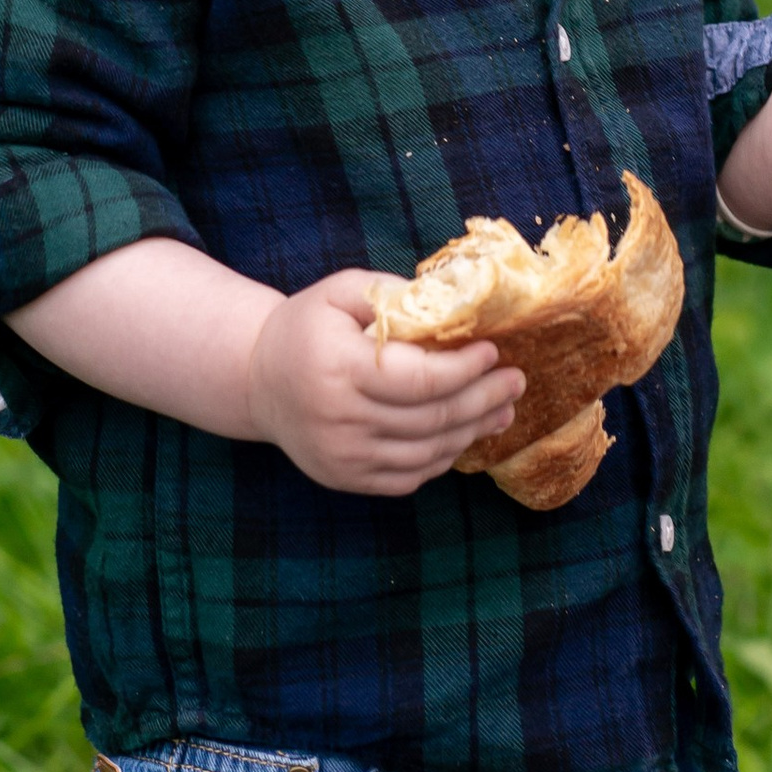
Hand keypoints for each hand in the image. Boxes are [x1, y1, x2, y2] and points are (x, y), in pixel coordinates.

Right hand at [245, 271, 523, 496]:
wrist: (255, 380)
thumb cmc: (305, 328)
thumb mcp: (338, 292)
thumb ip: (391, 293)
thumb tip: (453, 302)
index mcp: (338, 368)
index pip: (420, 379)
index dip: (465, 370)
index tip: (493, 352)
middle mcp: (339, 419)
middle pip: (432, 419)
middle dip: (483, 399)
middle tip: (515, 381)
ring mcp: (342, 456)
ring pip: (427, 452)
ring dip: (473, 431)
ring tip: (503, 409)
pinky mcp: (346, 479)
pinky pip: (410, 476)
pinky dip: (443, 457)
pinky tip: (463, 434)